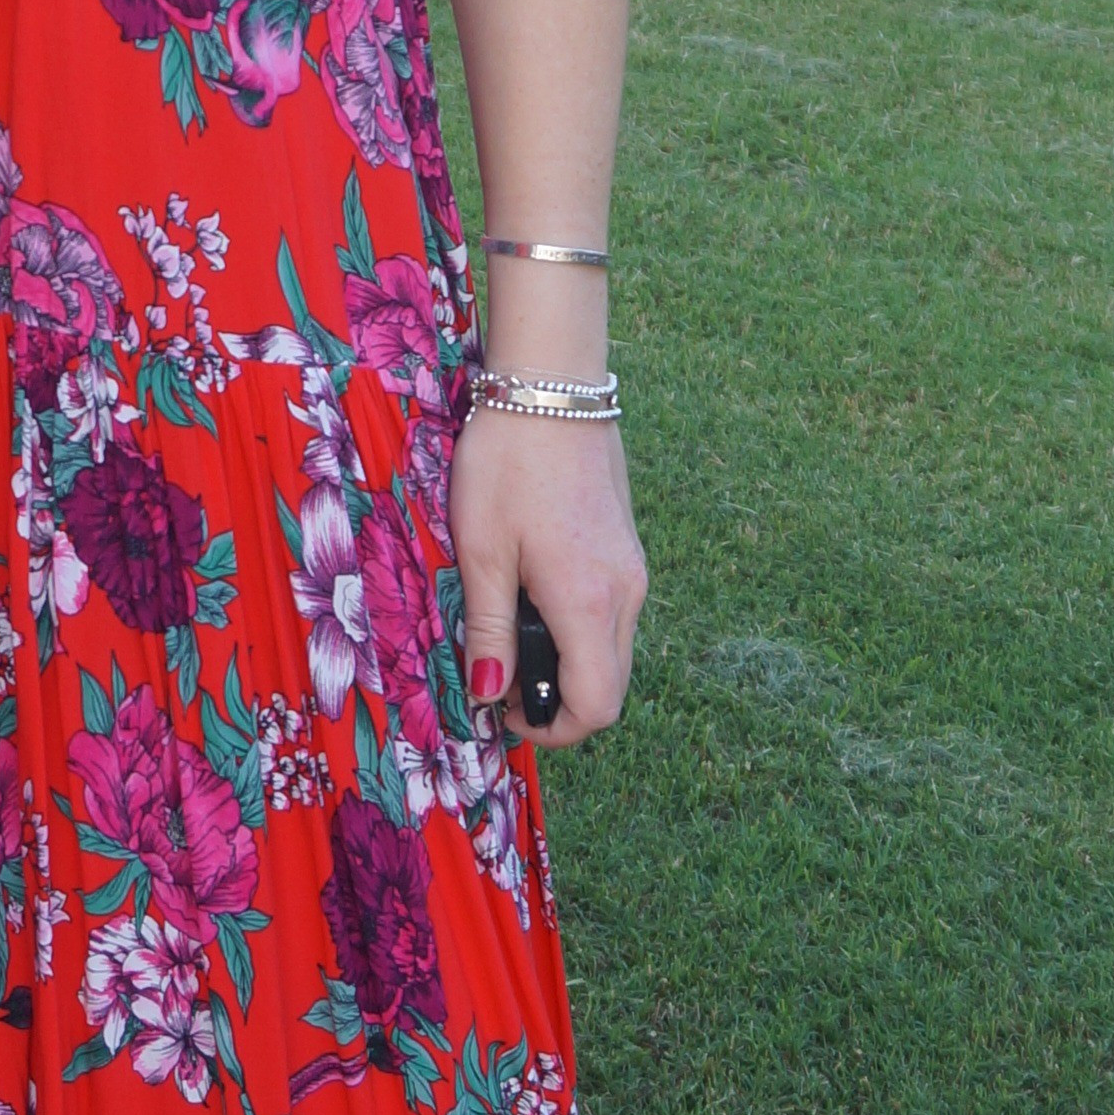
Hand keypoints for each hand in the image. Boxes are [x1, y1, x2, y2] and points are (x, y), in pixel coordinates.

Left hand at [450, 411, 646, 747]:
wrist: (551, 385)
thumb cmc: (506, 463)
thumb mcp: (481, 550)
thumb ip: (490, 628)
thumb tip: (489, 693)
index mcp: (589, 603)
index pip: (595, 707)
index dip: (550, 728)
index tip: (501, 711)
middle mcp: (625, 594)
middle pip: (608, 685)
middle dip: (554, 698)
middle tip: (496, 672)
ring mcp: (632, 569)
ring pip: (611, 649)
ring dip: (565, 660)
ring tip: (506, 626)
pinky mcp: (627, 547)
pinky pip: (610, 612)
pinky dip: (576, 626)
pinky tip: (531, 590)